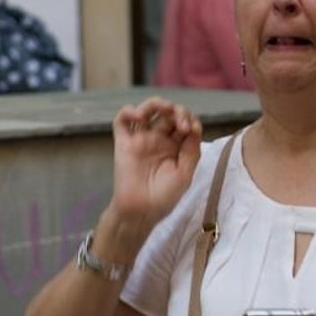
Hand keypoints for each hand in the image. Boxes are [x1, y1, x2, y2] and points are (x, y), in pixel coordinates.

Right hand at [105, 98, 202, 233]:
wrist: (141, 212)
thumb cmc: (164, 197)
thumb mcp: (185, 174)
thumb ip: (192, 150)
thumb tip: (194, 126)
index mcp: (176, 146)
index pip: (184, 122)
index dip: (190, 120)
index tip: (191, 131)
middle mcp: (159, 140)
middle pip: (169, 113)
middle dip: (178, 111)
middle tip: (181, 125)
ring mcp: (141, 140)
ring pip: (147, 110)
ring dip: (157, 103)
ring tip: (164, 108)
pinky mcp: (123, 143)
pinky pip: (121, 121)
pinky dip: (127, 111)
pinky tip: (137, 116)